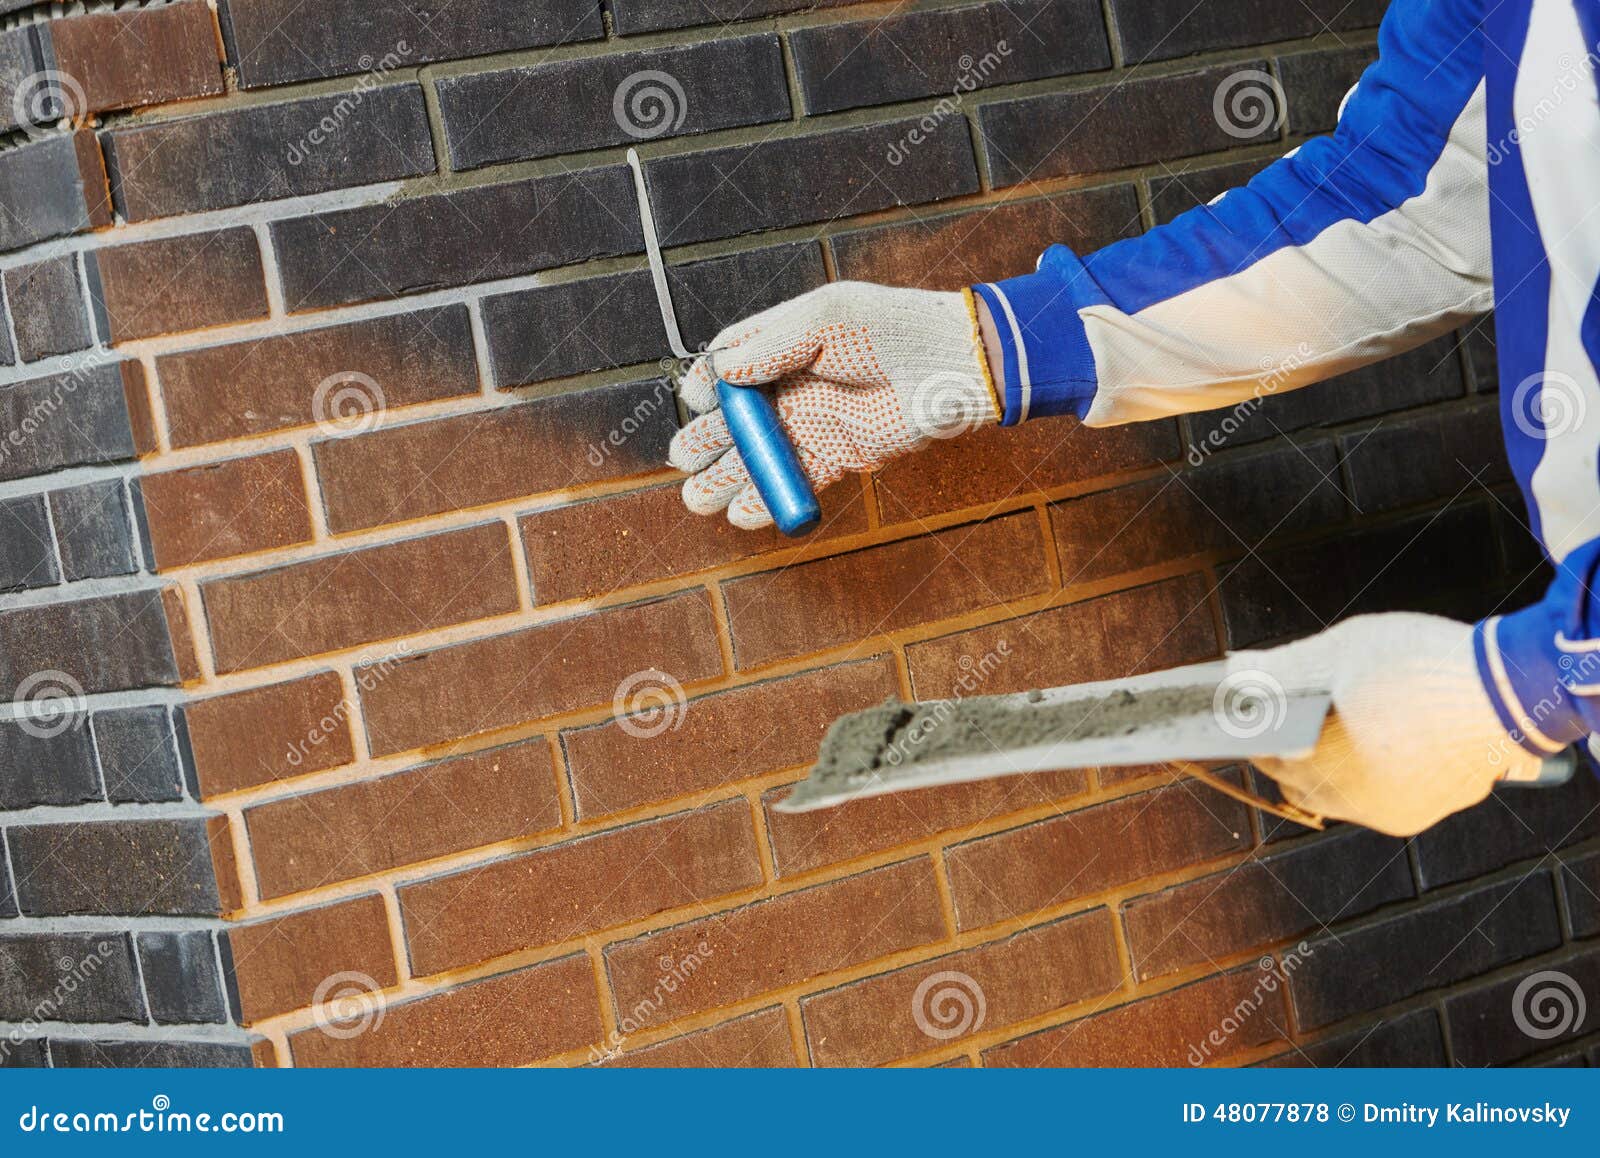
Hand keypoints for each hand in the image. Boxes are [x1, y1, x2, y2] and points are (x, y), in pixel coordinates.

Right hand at [667, 282, 998, 528]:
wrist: (950, 366)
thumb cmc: (891, 328)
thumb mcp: (826, 318)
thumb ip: (771, 344)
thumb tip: (723, 373)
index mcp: (782, 345)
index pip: (728, 366)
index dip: (707, 386)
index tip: (701, 400)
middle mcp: (791, 386)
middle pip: (733, 419)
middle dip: (703, 441)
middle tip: (684, 459)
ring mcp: (812, 425)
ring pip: (757, 457)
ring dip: (725, 479)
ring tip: (698, 499)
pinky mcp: (837, 457)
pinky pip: (794, 483)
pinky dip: (767, 501)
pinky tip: (742, 514)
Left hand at [1223, 613, 1542, 835]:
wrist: (1509, 694)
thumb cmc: (1418, 667)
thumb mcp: (1340, 651)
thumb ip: (1281, 666)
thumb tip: (1234, 669)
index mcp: (1313, 761)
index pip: (1262, 751)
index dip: (1256, 725)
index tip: (1256, 705)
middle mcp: (1344, 800)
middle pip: (1294, 776)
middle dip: (1289, 745)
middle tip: (1296, 709)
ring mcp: (1381, 813)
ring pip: (1333, 792)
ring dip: (1328, 763)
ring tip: (1340, 723)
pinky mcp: (1415, 816)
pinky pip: (1373, 798)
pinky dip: (1368, 774)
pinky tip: (1378, 742)